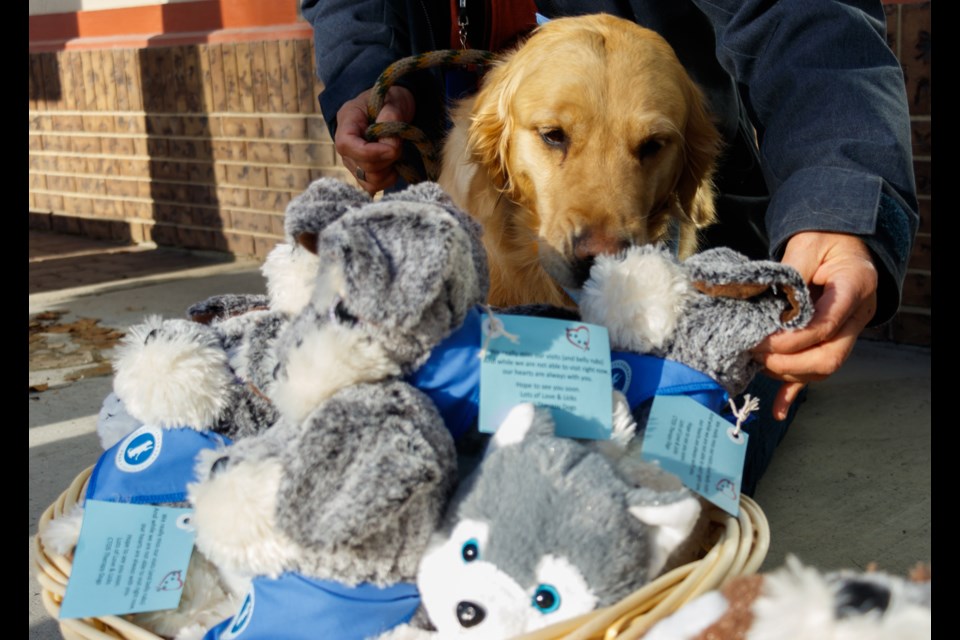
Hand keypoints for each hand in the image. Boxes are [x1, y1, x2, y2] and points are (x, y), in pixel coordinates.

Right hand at [335, 85, 415, 194]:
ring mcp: (352, 163)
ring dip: (389, 170)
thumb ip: (391, 118)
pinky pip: (373, 187)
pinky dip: (388, 179)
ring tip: (396, 153)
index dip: (371, 152)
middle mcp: (345, 147)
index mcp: (347, 123)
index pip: (347, 145)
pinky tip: (394, 165)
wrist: (389, 107)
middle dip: (387, 159)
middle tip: (398, 143)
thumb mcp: (392, 101)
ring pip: (370, 181)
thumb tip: (390, 145)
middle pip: (363, 167)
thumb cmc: (389, 101)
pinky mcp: (362, 174)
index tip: (393, 147)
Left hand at [752, 231, 878, 419]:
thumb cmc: (824, 239)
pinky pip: (815, 373)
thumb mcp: (806, 244)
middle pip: (829, 356)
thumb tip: (766, 301)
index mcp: (855, 286)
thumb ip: (789, 272)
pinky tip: (778, 410)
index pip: (827, 324)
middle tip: (755, 352)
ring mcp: (846, 332)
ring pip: (822, 368)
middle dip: (788, 362)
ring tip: (755, 360)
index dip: (794, 339)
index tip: (764, 340)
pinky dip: (794, 392)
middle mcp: (856, 315)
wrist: (841, 241)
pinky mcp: (831, 342)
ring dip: (786, 372)